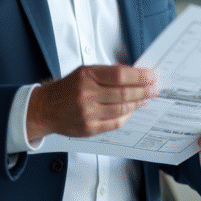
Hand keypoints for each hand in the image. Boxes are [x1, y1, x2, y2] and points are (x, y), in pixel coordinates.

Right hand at [26, 65, 158, 142]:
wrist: (46, 108)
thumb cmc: (67, 88)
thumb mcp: (84, 72)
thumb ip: (107, 73)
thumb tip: (134, 74)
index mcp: (87, 76)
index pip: (120, 75)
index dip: (139, 76)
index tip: (150, 76)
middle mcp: (87, 94)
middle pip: (124, 93)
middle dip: (144, 90)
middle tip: (154, 88)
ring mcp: (88, 113)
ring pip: (122, 108)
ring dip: (138, 103)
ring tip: (146, 98)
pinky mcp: (89, 128)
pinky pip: (115, 123)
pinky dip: (127, 116)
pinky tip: (132, 110)